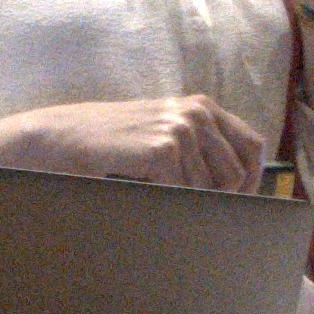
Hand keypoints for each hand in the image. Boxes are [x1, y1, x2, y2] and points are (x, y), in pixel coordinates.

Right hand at [0, 93, 269, 190]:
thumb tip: (239, 189)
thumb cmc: (111, 145)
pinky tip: (138, 185)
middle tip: (187, 207)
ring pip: (209, 190)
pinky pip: (182, 193)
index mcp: (202, 106)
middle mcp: (197, 112)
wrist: (62, 139)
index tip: (240, 204)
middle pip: (237, 174)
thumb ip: (199, 150)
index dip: (252, 180)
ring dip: (183, 200)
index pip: (252, 146)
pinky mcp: (165, 148)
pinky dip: (163, 200)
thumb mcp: (161, 135)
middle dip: (219, 199)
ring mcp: (182, 128)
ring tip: (149, 188)